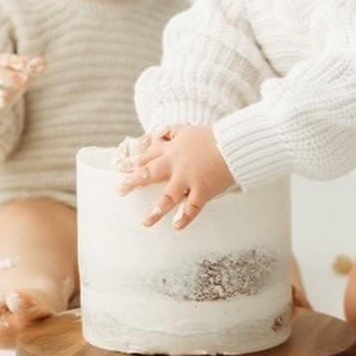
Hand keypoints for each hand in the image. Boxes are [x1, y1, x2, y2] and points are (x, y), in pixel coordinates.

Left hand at [118, 125, 234, 229]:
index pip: (148, 156)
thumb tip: (162, 133)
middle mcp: (176, 165)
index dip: (133, 163)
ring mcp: (189, 179)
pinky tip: (176, 226)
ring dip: (156, 210)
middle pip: (149, 174)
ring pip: (168, 196)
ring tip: (146, 222)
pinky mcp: (203, 190)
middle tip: (120, 190)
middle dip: (133, 182)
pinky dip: (185, 217)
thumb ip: (174, 133)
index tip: (121, 169)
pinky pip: (192, 207)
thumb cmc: (213, 137)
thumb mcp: (190, 130)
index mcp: (172, 150)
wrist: (234, 145)